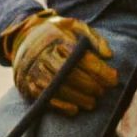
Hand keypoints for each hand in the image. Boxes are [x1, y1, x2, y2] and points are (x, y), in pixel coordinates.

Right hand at [2, 11, 116, 115]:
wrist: (23, 37)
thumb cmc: (57, 33)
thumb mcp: (76, 27)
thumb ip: (94, 39)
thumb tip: (108, 55)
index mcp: (57, 40)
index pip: (82, 59)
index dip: (100, 71)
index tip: (114, 79)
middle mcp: (43, 56)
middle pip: (71, 75)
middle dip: (91, 86)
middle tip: (102, 92)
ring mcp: (33, 71)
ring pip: (59, 89)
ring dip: (79, 99)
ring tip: (92, 102)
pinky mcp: (27, 84)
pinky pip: (45, 99)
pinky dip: (61, 106)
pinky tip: (74, 109)